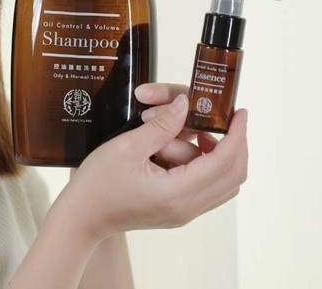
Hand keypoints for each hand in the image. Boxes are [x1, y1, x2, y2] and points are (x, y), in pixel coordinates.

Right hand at [52, 82, 247, 244]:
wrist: (82, 216)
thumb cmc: (98, 184)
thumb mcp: (127, 147)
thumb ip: (161, 126)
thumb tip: (186, 104)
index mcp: (177, 193)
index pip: (224, 161)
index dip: (237, 134)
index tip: (240, 112)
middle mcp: (187, 207)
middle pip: (233, 175)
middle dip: (231, 143)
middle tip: (218, 119)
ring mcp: (184, 212)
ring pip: (221, 181)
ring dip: (210, 153)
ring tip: (179, 132)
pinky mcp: (178, 210)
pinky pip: (206, 187)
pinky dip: (201, 164)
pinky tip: (177, 147)